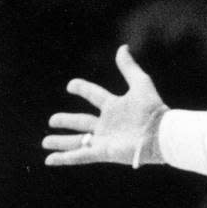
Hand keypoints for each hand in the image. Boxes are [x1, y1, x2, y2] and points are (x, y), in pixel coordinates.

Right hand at [43, 45, 166, 167]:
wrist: (161, 134)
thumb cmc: (153, 110)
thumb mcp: (140, 83)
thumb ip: (129, 67)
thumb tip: (123, 47)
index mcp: (114, 106)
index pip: (93, 95)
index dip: (82, 89)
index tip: (70, 85)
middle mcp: (107, 124)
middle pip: (81, 121)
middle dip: (66, 121)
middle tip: (52, 121)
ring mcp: (104, 139)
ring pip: (77, 141)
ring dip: (61, 142)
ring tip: (45, 142)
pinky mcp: (103, 152)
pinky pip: (80, 156)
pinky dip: (65, 158)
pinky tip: (50, 160)